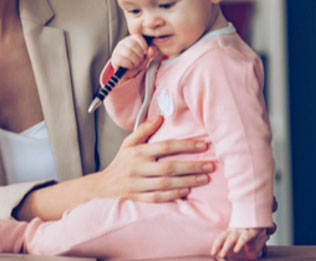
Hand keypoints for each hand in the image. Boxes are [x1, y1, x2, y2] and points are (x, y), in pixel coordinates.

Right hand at [95, 115, 213, 202]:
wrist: (104, 185)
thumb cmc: (122, 161)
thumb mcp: (129, 142)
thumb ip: (144, 129)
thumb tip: (160, 116)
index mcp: (138, 152)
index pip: (165, 146)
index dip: (186, 145)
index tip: (204, 145)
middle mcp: (137, 168)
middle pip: (169, 167)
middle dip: (192, 166)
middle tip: (211, 165)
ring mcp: (137, 184)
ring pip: (166, 184)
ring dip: (188, 181)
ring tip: (205, 178)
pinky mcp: (138, 198)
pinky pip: (158, 197)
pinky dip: (173, 194)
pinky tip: (187, 191)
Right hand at [110, 34, 157, 78]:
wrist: (128, 72)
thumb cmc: (137, 62)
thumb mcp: (146, 57)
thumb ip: (151, 52)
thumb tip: (152, 49)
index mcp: (131, 39)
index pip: (137, 37)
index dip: (143, 45)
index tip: (145, 53)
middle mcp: (123, 42)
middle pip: (133, 44)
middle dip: (139, 54)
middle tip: (140, 60)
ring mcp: (117, 50)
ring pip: (128, 52)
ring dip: (135, 60)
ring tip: (136, 64)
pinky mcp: (115, 58)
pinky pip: (122, 60)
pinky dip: (129, 64)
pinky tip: (130, 66)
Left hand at [211, 227, 263, 259]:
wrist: (262, 212)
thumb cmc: (256, 225)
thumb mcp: (251, 236)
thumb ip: (250, 247)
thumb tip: (252, 257)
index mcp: (233, 229)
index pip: (222, 237)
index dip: (216, 244)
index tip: (213, 252)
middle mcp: (236, 229)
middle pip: (224, 237)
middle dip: (218, 246)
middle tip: (214, 254)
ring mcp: (242, 229)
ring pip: (231, 238)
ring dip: (226, 247)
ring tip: (222, 254)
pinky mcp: (251, 231)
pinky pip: (243, 238)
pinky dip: (239, 244)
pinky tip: (235, 250)